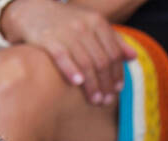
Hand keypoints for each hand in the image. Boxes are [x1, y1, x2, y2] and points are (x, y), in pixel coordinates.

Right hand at [4, 0, 135, 105]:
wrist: (33, 11)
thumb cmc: (66, 23)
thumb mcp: (92, 25)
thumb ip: (113, 40)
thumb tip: (133, 57)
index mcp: (98, 23)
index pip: (114, 52)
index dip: (118, 72)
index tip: (118, 89)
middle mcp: (84, 27)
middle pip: (101, 60)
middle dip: (106, 83)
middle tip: (107, 101)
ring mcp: (66, 33)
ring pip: (85, 62)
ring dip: (92, 84)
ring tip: (95, 100)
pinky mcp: (48, 39)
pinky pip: (62, 57)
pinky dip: (71, 70)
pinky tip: (77, 83)